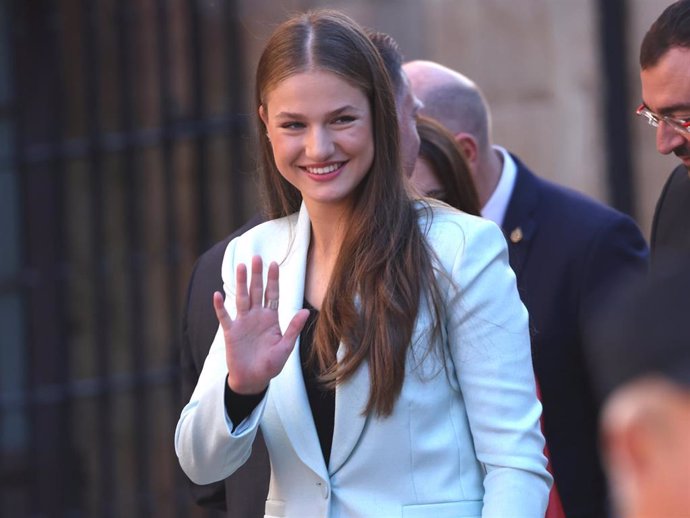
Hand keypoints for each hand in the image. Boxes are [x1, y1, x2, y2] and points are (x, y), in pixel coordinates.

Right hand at [213, 255, 309, 393]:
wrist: (253, 380)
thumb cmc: (271, 365)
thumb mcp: (285, 347)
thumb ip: (293, 329)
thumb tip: (305, 311)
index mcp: (271, 318)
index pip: (273, 294)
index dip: (273, 279)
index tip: (274, 263)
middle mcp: (256, 316)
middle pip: (257, 291)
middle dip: (257, 275)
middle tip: (256, 257)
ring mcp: (243, 322)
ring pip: (242, 298)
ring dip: (241, 283)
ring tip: (240, 266)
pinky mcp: (230, 332)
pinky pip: (225, 317)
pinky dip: (220, 307)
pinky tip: (217, 294)